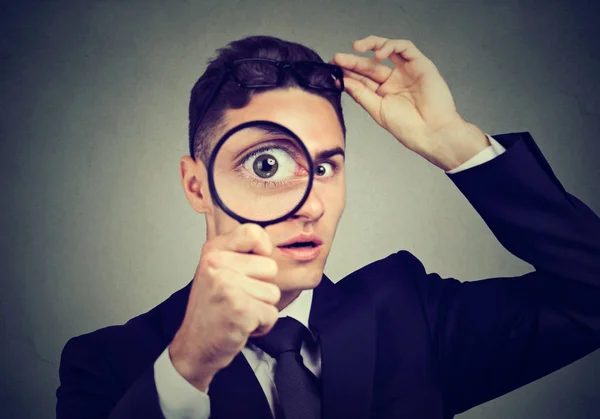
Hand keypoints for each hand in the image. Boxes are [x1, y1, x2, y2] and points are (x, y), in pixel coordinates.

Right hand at [169, 224, 280, 390]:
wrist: (194, 347)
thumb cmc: (210, 311)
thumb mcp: (218, 272)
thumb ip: (240, 254)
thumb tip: (273, 240)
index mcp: (214, 251)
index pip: (253, 232)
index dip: (263, 249)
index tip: (255, 264)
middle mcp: (218, 264)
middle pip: (270, 267)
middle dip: (262, 288)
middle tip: (239, 298)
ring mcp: (227, 286)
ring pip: (273, 293)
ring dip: (262, 308)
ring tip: (239, 312)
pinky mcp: (240, 309)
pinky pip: (272, 314)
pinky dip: (262, 325)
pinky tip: (241, 325)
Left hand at [331, 35, 489, 170]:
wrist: (431, 132)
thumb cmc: (408, 127)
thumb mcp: (378, 110)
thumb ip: (361, 94)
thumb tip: (343, 81)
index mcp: (383, 93)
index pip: (362, 78)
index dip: (348, 72)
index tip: (332, 69)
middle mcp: (393, 80)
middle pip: (370, 64)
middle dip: (353, 60)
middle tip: (338, 58)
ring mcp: (406, 71)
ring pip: (387, 49)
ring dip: (371, 45)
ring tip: (356, 48)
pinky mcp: (420, 64)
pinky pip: (405, 47)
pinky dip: (391, 46)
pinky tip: (379, 54)